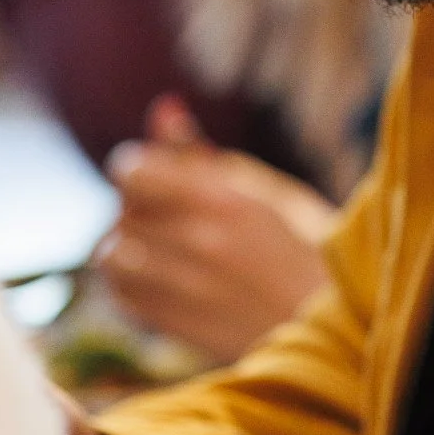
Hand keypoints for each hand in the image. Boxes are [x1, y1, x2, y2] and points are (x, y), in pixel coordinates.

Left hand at [95, 100, 332, 363]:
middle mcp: (202, 242)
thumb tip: (164, 106)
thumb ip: (198, 155)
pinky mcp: (179, 326)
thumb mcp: (254, 192)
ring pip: (111, 257)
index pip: (132, 172)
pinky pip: (122, 297)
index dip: (133, 170)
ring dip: (121, 249)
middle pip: (122, 213)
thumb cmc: (289, 251)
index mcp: (223, 200)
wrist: (323, 328)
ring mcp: (188, 289)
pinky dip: (125, 284)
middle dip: (131, 210)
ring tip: (147, 249)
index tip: (148, 177)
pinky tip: (152, 279)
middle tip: (158, 216)